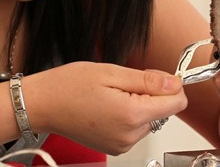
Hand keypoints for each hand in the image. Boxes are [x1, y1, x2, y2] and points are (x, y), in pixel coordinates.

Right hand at [25, 62, 186, 154]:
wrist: (42, 105)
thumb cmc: (68, 86)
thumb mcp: (111, 72)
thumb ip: (148, 80)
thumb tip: (175, 83)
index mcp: (131, 115)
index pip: (177, 103)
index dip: (170, 86)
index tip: (155, 77)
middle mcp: (130, 135)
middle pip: (164, 111)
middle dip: (150, 94)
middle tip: (122, 84)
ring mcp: (123, 144)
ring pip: (151, 119)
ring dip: (138, 105)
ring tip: (111, 95)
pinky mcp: (116, 147)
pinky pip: (136, 128)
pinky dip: (128, 115)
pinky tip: (107, 107)